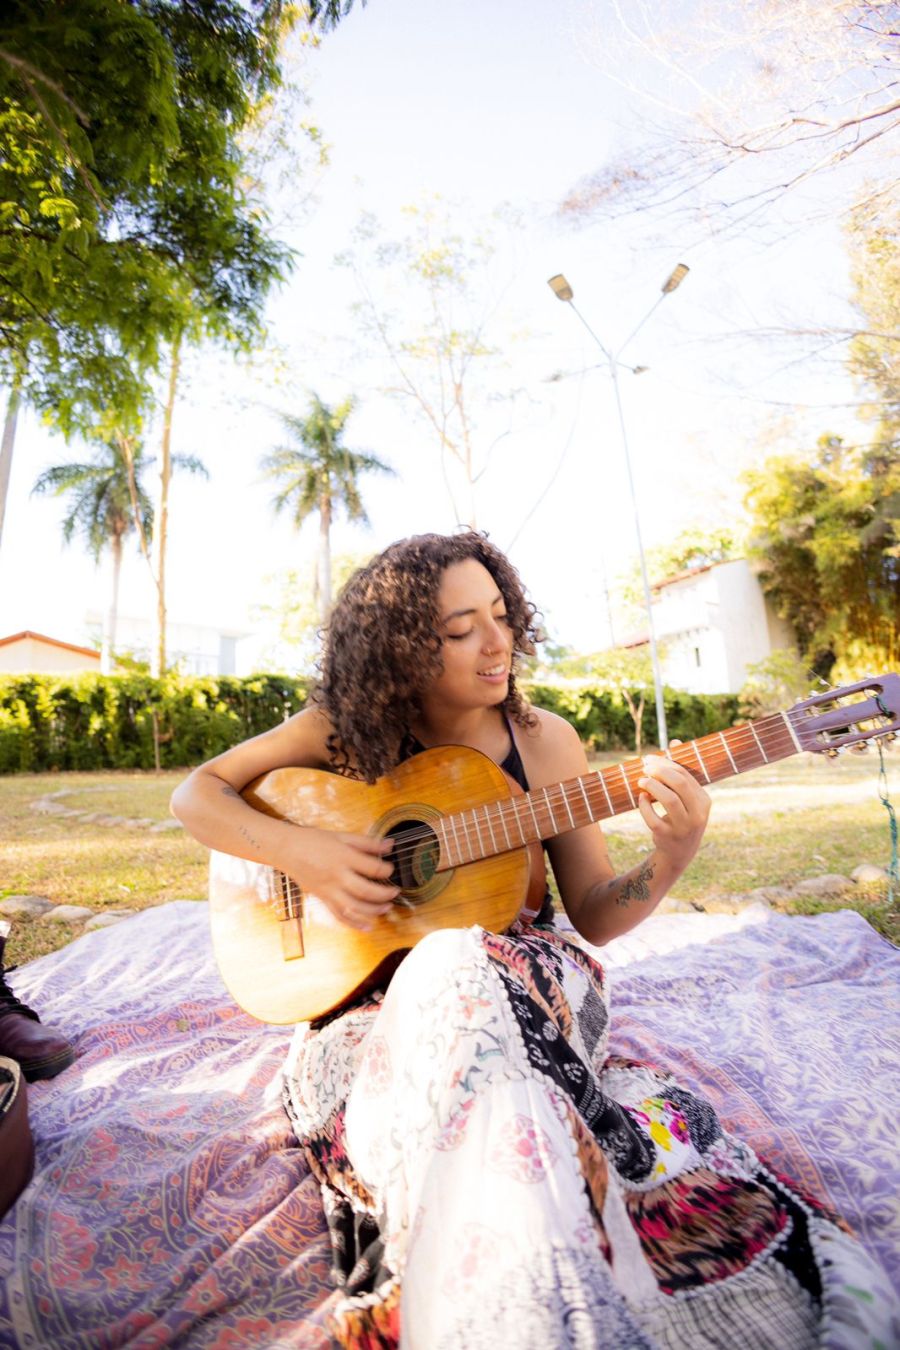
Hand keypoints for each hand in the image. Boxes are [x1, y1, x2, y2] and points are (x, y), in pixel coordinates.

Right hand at [283, 827, 398, 930]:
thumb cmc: (314, 840)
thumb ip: (367, 842)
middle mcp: (337, 876)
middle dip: (384, 894)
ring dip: (374, 910)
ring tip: (387, 908)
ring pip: (355, 907)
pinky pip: (340, 915)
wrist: (288, 849)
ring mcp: (329, 890)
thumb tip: (390, 844)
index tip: (390, 869)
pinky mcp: (323, 899)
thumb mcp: (342, 836)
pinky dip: (354, 924)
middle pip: (366, 890)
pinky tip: (367, 927)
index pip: (372, 867)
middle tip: (395, 892)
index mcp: (344, 857)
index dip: (386, 870)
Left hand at [636, 742, 709, 872]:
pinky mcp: (668, 836)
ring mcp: (684, 827)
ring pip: (669, 800)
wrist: (679, 852)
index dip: (666, 763)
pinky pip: (654, 818)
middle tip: (644, 767)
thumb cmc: (680, 817)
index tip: (649, 758)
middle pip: (680, 784)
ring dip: (652, 786)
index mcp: (704, 801)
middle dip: (659, 771)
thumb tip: (675, 741)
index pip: (685, 775)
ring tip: (641, 781)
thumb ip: (680, 771)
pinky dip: (645, 806)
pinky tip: (642, 799)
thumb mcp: (686, 797)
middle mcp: (698, 814)